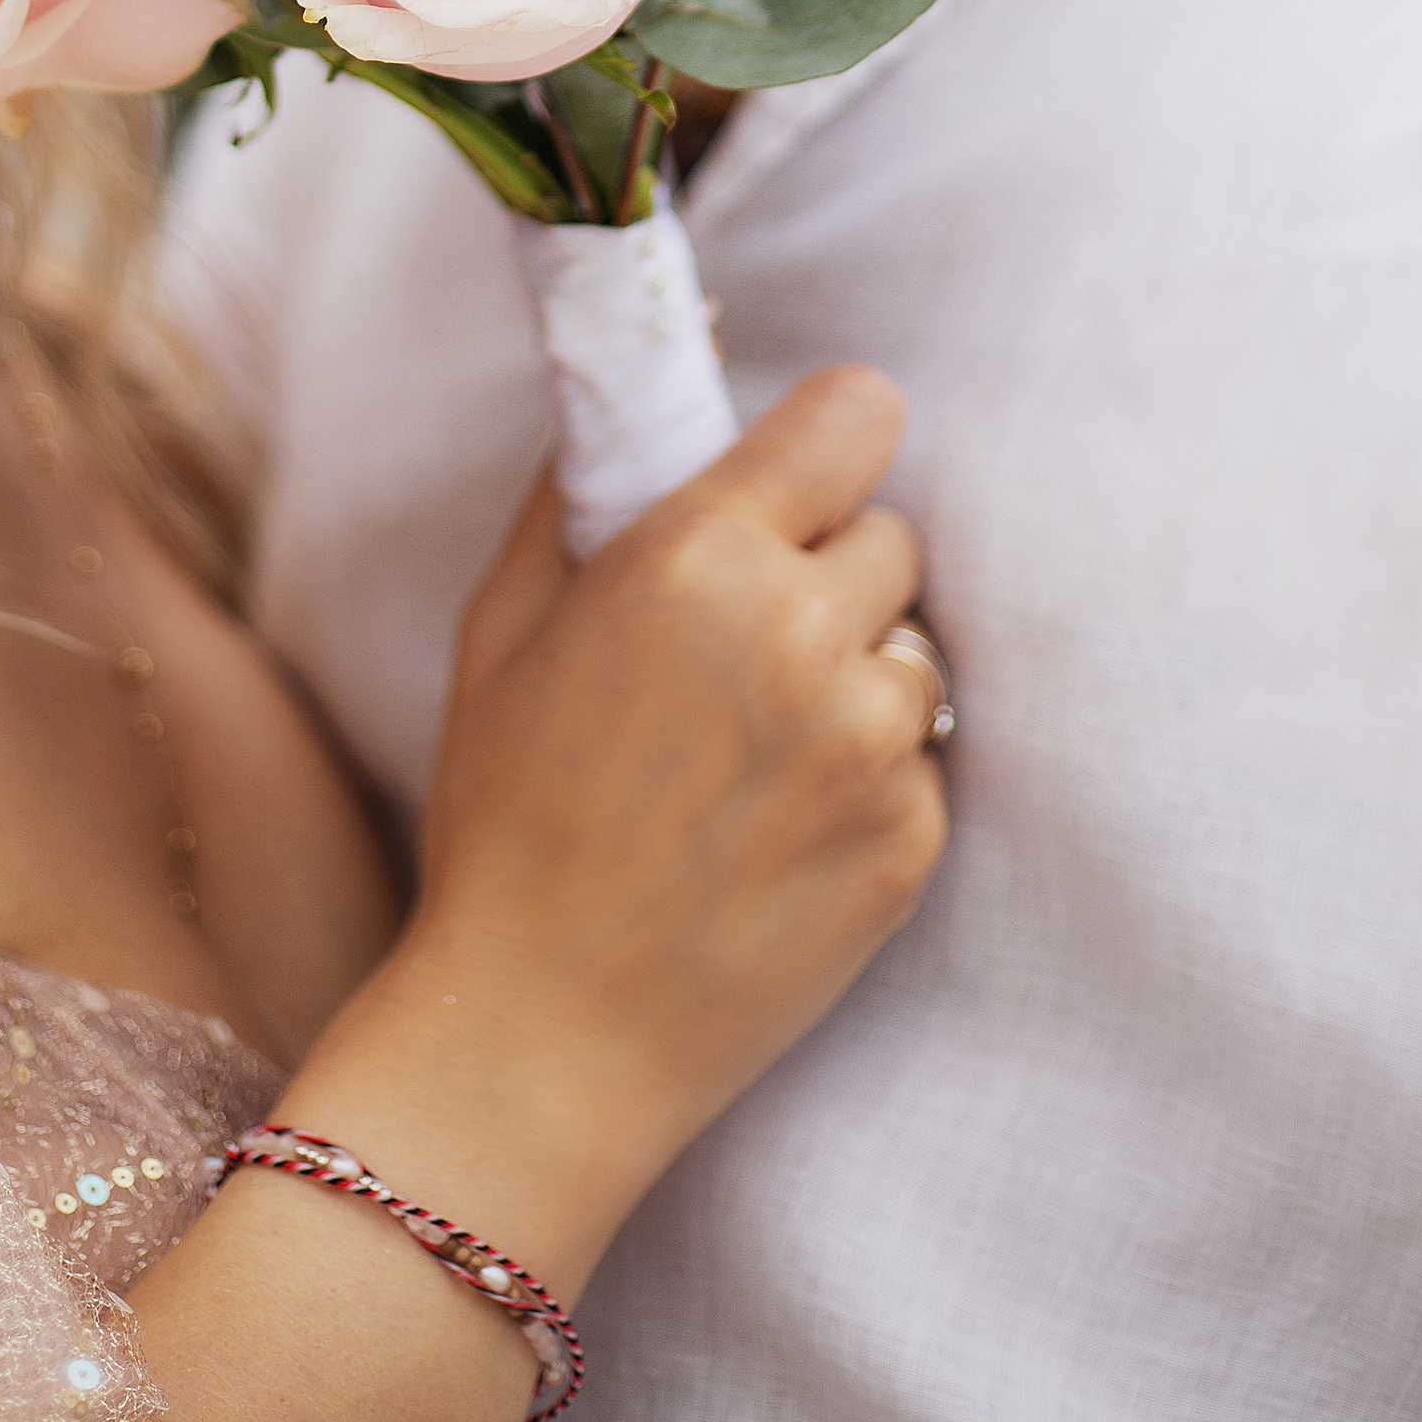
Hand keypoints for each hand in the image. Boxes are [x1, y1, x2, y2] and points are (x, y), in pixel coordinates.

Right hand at [406, 367, 945, 1228]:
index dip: (829, 442)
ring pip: (915, 650)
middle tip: (743, 648)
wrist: (544, 1035)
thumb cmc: (504, 816)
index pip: (857, 413)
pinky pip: (920, 762)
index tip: (805, 476)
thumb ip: (585, 486)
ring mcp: (870, 746)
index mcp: (698, 555)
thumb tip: (650, 387)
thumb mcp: (502, 622)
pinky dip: (867, 782)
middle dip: (829, 572)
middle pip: (891, 535)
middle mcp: (802, 633)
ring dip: (857, 678)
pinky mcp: (912, 842)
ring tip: (756, 754)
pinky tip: (775, 832)